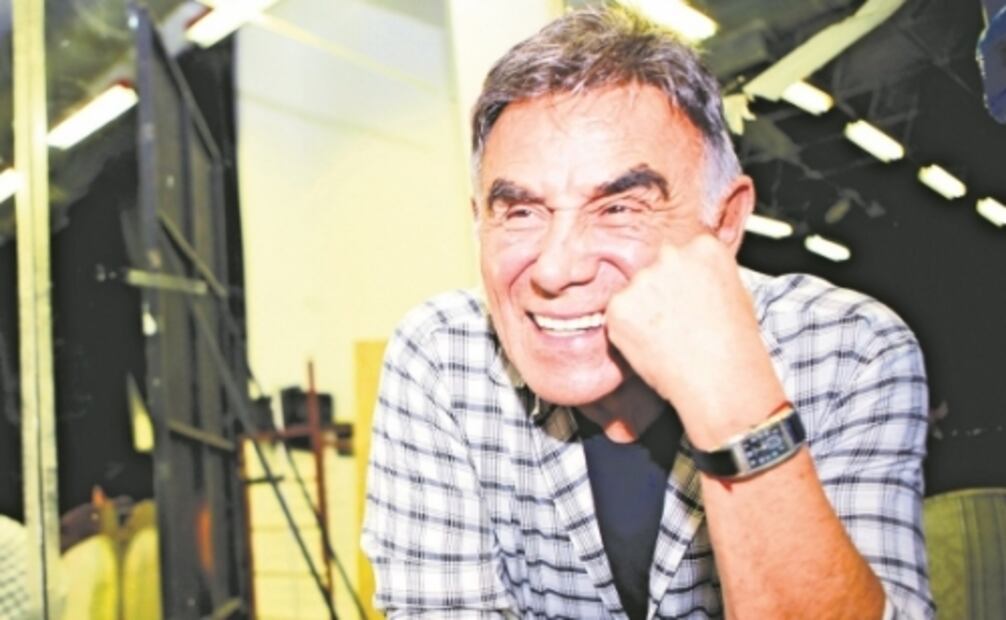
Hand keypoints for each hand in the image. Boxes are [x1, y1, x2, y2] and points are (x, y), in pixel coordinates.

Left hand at [605, 235, 786, 448]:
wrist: (720, 378)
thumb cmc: (734, 344)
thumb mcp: (736, 294)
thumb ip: (707, 276)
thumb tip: (691, 279)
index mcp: (703, 249)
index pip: (682, 253)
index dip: (681, 280)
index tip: (686, 298)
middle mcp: (671, 255)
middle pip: (655, 268)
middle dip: (659, 291)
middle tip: (674, 321)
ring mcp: (642, 279)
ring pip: (635, 292)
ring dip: (642, 311)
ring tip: (666, 337)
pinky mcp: (619, 305)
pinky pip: (618, 314)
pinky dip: (627, 330)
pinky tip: (652, 345)